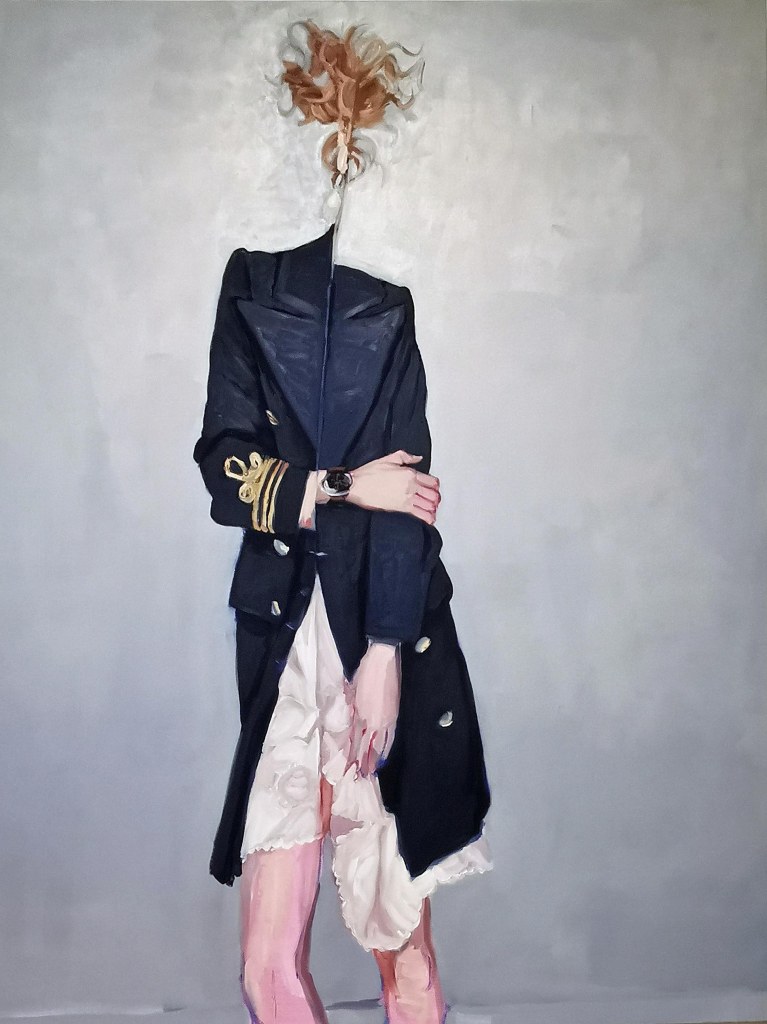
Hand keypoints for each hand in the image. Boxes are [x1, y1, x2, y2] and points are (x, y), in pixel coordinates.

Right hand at [345, 451, 440, 524]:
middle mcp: (411, 486)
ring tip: (433, 510)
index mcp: (409, 473)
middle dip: (436, 497)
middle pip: (433, 494)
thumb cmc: (369, 473)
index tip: (434, 487)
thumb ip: (406, 457)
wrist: (357, 486)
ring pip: (429, 505)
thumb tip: (418, 458)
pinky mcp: (401, 508)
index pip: (431, 481)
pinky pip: (420, 515)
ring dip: (433, 508)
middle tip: (434, 499)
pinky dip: (427, 518)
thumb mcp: (388, 458)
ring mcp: (407, 498)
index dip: (435, 485)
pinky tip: (430, 520)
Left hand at [345, 643, 400, 777]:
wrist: (383, 658)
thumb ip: (348, 708)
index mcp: (360, 714)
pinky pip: (391, 736)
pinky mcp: (395, 714)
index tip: (346, 769)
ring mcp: (386, 718)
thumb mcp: (350, 690)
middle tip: (359, 777)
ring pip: (380, 744)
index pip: (354, 740)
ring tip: (371, 772)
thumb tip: (345, 720)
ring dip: (375, 759)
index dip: (350, 756)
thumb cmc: (364, 671)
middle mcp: (373, 720)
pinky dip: (386, 747)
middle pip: (367, 747)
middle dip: (363, 763)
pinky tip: (384, 754)